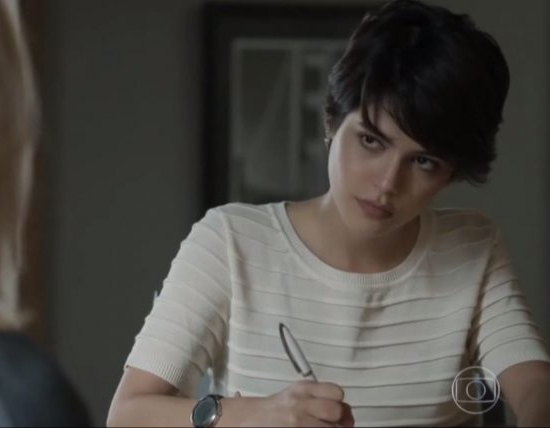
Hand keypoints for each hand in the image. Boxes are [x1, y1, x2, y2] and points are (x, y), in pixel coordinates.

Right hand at [237, 380, 353, 426]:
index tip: (340, 413)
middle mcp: (300, 403)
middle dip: (339, 420)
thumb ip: (319, 398)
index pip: (336, 392)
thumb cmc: (275, 409)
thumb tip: (347, 415)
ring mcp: (298, 421)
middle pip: (337, 410)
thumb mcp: (297, 395)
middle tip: (332, 424)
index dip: (341, 404)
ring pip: (332, 427)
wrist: (250, 419)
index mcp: (302, 388)